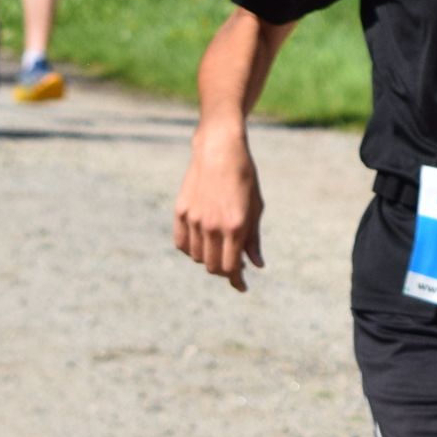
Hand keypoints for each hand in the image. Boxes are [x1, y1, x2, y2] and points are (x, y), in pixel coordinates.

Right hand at [173, 127, 265, 290]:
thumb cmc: (245, 178)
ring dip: (209, 260)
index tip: (242, 286)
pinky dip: (192, 250)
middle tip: (234, 267)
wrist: (219, 151)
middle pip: (212, 266)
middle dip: (224, 272)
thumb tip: (256, 265)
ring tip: (221, 251)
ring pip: (197, 256)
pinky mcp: (180, 212)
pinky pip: (182, 243)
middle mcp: (213, 226)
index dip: (236, 281)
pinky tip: (203, 245)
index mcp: (236, 226)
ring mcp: (194, 219)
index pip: (231, 267)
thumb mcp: (256, 208)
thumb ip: (254, 239)